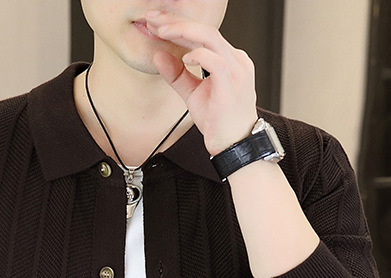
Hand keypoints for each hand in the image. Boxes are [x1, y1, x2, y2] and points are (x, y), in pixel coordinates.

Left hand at [144, 10, 257, 155]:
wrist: (233, 145)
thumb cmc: (220, 121)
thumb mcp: (193, 94)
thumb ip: (177, 75)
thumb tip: (158, 56)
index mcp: (229, 59)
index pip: (203, 34)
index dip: (178, 25)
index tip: (157, 23)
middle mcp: (235, 60)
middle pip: (205, 29)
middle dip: (177, 22)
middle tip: (153, 19)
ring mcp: (236, 70)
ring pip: (210, 38)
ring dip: (183, 31)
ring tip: (162, 31)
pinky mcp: (232, 83)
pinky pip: (214, 60)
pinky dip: (198, 55)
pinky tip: (185, 57)